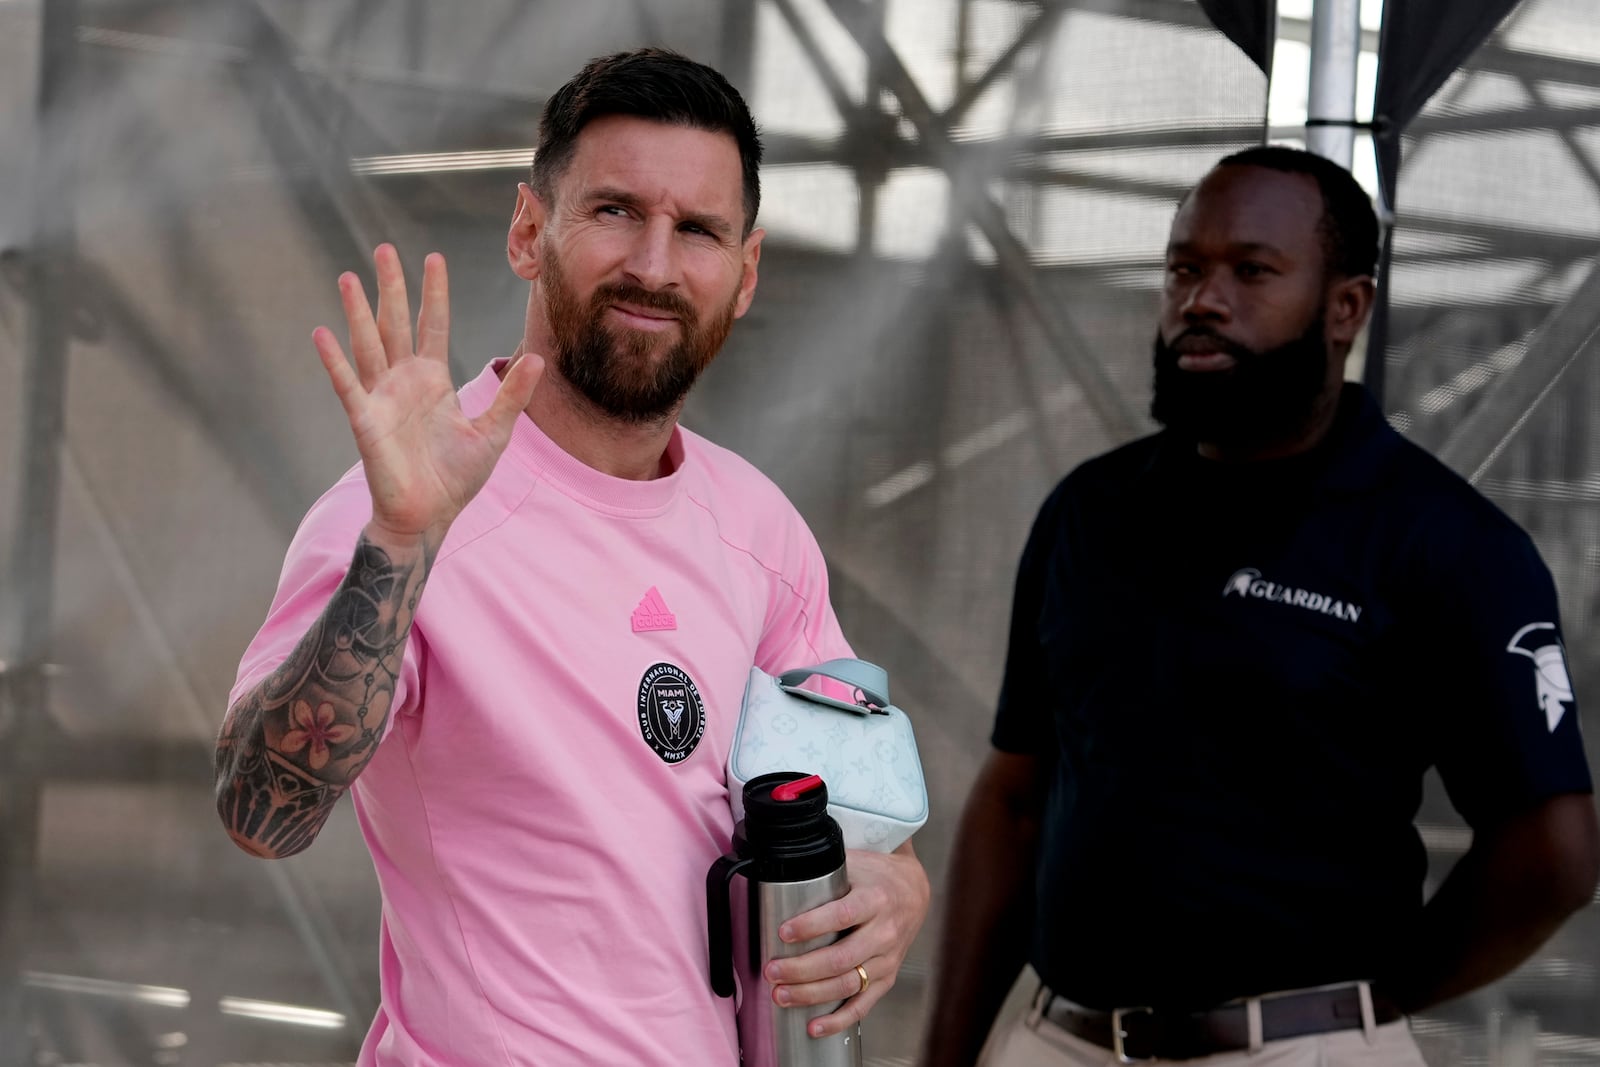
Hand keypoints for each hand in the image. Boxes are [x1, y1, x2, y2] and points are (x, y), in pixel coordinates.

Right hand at [313, 244, 543, 545]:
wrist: (430, 516)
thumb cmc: (457, 477)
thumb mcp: (494, 432)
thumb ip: (512, 395)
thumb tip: (538, 359)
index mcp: (434, 381)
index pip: (433, 326)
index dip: (434, 294)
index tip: (433, 258)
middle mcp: (405, 382)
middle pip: (395, 324)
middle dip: (391, 288)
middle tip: (384, 249)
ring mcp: (382, 398)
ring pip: (368, 345)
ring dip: (357, 312)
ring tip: (348, 277)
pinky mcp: (366, 421)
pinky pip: (348, 385)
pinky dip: (335, 361)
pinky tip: (322, 333)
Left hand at [763, 842, 930, 1037]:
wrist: (913, 891)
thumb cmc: (875, 876)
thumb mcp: (854, 862)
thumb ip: (824, 868)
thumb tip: (781, 864)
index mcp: (875, 899)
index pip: (842, 915)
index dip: (811, 926)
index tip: (783, 932)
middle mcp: (885, 931)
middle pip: (841, 958)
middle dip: (802, 969)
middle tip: (772, 971)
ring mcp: (888, 958)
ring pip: (848, 984)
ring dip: (811, 994)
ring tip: (781, 995)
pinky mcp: (887, 977)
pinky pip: (863, 1005)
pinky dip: (838, 1019)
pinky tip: (814, 1026)